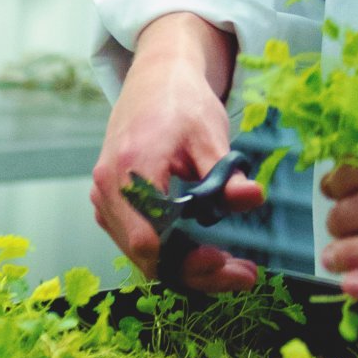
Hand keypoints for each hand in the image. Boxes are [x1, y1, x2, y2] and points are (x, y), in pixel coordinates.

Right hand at [90, 13, 260, 294]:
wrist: (155, 82)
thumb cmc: (182, 103)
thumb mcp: (210, 134)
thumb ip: (226, 173)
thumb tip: (252, 197)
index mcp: (131, 168)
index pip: (150, 237)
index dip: (188, 260)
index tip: (228, 263)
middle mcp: (108, 188)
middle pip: (147, 254)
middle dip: (196, 272)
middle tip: (243, 276)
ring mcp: (105, 199)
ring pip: (143, 254)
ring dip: (186, 267)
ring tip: (234, 269)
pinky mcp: (112, 205)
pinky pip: (140, 241)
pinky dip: (172, 254)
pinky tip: (208, 256)